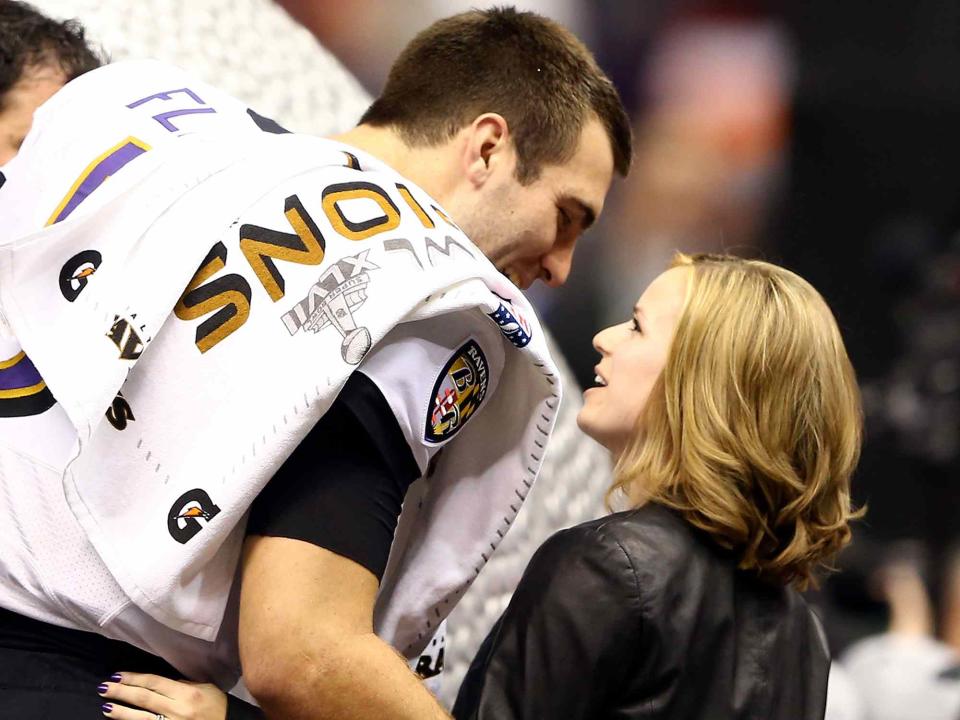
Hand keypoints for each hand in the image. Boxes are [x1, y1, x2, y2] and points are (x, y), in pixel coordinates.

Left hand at [98, 671, 227, 719]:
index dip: (135, 679)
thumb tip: (159, 684)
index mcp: (187, 692)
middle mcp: (178, 709)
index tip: (118, 675)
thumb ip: (182, 684)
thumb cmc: (216, 705)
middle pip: (144, 699)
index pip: (154, 683)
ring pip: (141, 718)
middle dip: (122, 692)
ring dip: (122, 713)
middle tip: (105, 688)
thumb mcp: (204, 688)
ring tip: (106, 707)